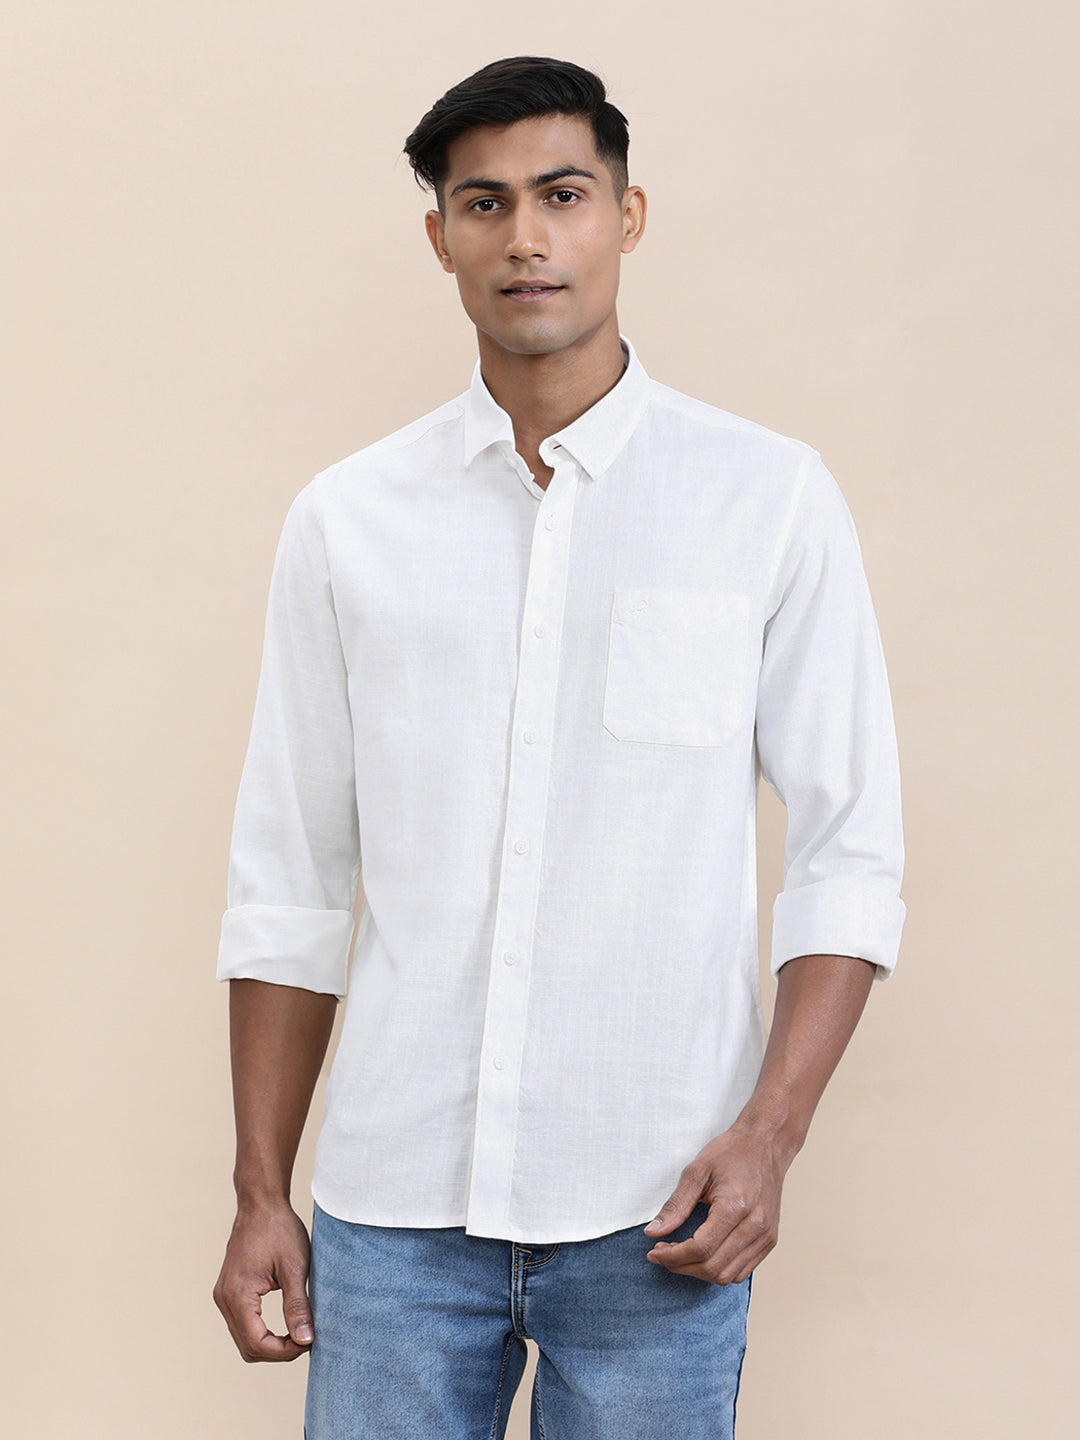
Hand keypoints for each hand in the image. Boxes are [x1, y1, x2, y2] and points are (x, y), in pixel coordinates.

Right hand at [213, 1199, 314, 1361]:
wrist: (261, 1204)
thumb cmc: (279, 1230)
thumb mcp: (295, 1268)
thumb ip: (298, 1306)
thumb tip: (305, 1340)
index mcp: (238, 1294)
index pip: (257, 1344)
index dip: (284, 1352)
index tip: (308, 1343)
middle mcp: (224, 1299)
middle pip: (248, 1347)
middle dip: (277, 1352)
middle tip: (306, 1340)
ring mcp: (223, 1295)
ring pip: (243, 1339)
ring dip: (269, 1344)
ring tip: (298, 1333)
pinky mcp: (228, 1291)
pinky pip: (242, 1324)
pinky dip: (261, 1331)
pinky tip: (283, 1325)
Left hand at [642, 1123, 788, 1284]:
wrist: (765, 1144)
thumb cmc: (732, 1153)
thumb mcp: (696, 1171)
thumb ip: (675, 1205)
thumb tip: (654, 1232)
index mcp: (735, 1206)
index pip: (700, 1249)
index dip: (674, 1256)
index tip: (655, 1251)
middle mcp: (755, 1226)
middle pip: (713, 1267)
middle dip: (682, 1266)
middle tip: (663, 1253)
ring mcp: (765, 1236)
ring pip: (728, 1276)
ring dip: (699, 1272)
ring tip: (681, 1255)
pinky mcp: (769, 1240)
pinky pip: (742, 1271)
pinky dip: (719, 1269)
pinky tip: (703, 1254)